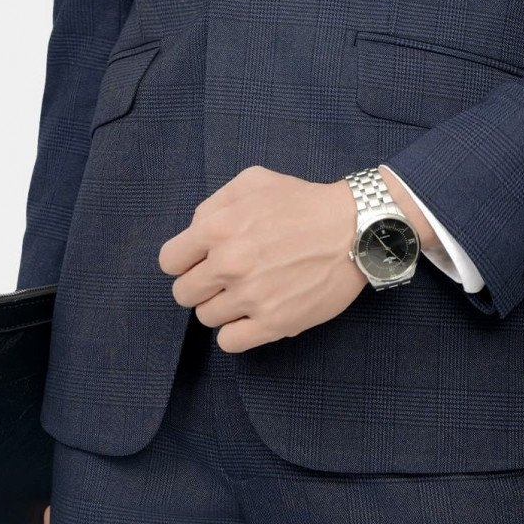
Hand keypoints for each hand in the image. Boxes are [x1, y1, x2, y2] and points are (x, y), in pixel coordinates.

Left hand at [158, 165, 368, 352]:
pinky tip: (253, 315)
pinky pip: (230, 342)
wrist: (354, 229)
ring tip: (248, 292)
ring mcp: (251, 297)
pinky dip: (236, 332)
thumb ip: (214, 204)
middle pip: (183, 293)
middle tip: (225, 277)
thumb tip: (195, 232)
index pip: (169, 262)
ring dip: (222, 306)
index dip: (184, 261)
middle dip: (200, 284)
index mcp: (218, 228)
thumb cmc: (303, 202)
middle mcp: (229, 265)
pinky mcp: (274, 323)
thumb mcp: (253, 181)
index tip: (200, 260)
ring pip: (206, 318)